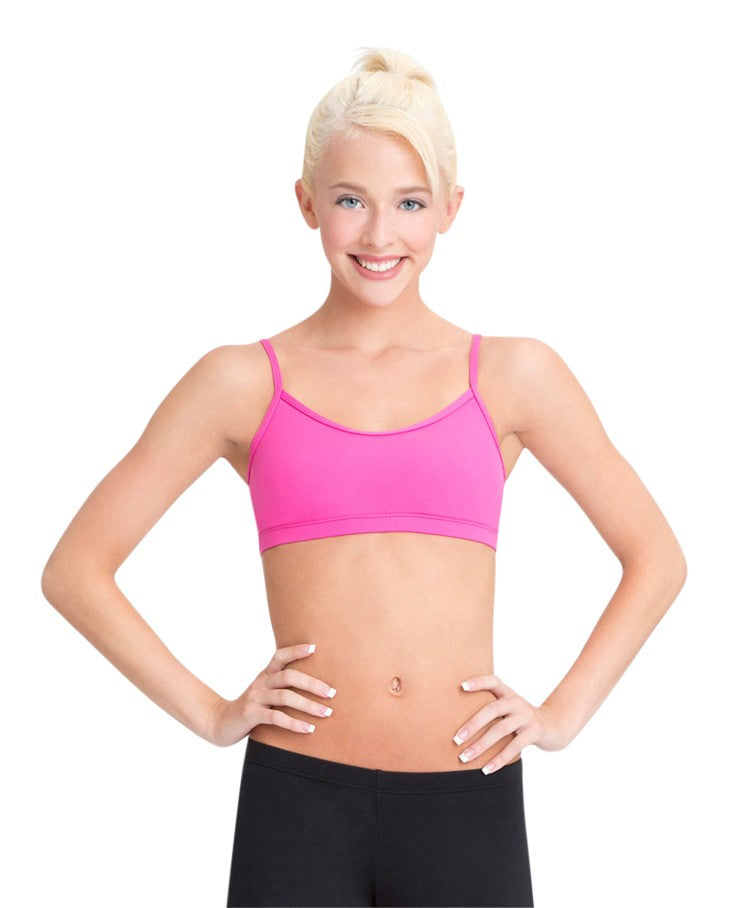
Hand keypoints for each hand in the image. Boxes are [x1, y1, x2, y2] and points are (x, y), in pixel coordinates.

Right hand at [206, 643, 336, 746]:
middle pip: (289, 676)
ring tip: (326, 713)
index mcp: (265, 675)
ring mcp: (255, 698)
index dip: (296, 650)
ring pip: (285, 697)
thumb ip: (281, 687)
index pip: (280, 656)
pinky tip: (308, 729)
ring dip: (308, 705)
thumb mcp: (264, 692)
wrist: (221, 722)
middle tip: (332, 693)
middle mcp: (260, 683)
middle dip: (312, 684)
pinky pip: (276, 717)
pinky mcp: (251, 714)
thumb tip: (315, 687)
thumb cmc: (251, 708)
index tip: (314, 647)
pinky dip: (294, 723)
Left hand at [452, 674, 568, 772]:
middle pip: (492, 709)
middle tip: (456, 739)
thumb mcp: (509, 708)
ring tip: (465, 757)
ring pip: (501, 730)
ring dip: (481, 745)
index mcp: (508, 693)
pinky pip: (514, 747)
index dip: (478, 682)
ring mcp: (527, 716)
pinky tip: (486, 769)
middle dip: (473, 724)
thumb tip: (460, 727)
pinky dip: (499, 759)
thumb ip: (492, 709)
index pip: (493, 682)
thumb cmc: (521, 719)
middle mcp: (517, 702)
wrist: (554, 726)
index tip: (462, 687)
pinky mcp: (535, 732)